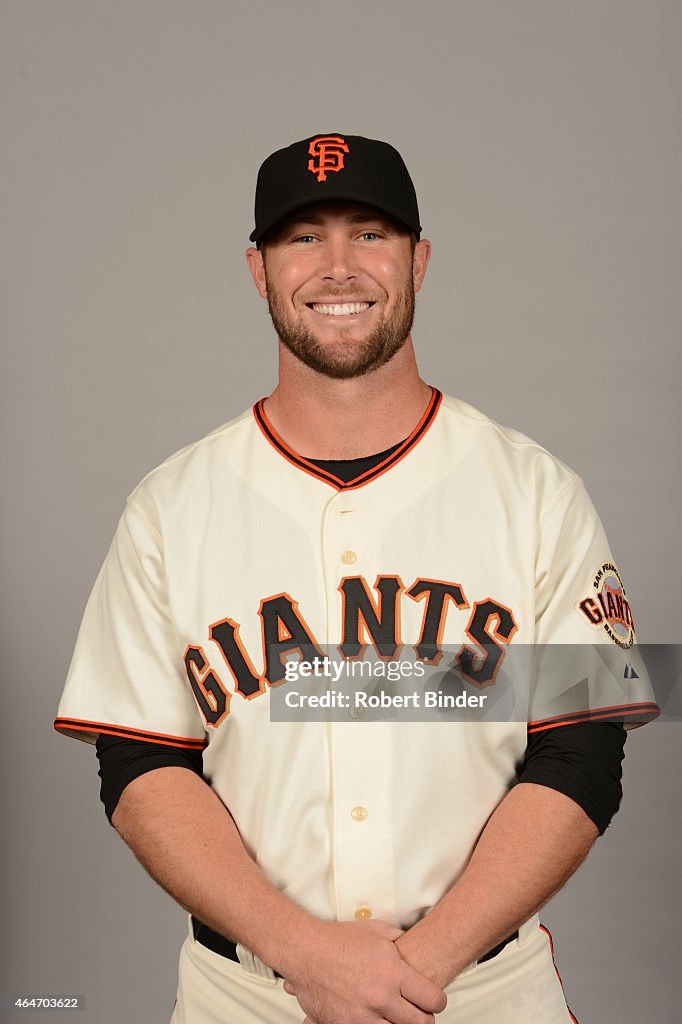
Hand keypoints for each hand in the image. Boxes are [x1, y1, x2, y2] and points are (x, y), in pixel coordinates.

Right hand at [281, 918, 446, 1023]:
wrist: (304, 950)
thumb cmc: (338, 939)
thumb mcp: (376, 930)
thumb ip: (399, 939)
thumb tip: (411, 943)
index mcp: (393, 973)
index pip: (432, 999)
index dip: (438, 1002)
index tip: (435, 1002)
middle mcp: (381, 996)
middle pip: (419, 1023)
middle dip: (424, 1020)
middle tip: (421, 1015)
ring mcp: (363, 1015)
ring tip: (396, 1016)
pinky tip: (376, 1018)